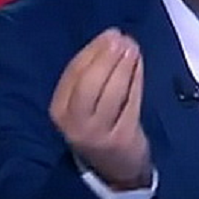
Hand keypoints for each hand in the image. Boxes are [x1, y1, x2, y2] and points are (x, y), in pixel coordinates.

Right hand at [49, 28, 150, 189]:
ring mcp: (97, 133)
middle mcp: (73, 123)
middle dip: (107, 57)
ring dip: (123, 66)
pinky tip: (139, 64)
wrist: (114, 165)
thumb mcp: (84, 101)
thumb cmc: (98, 122)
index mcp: (59, 109)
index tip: (110, 33)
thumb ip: (92, 72)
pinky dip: (135, 79)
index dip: (93, 50)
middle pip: (89, 83)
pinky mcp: (120, 138)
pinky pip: (130, 102)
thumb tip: (110, 36)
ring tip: (133, 47)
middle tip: (122, 39)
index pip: (74, 73)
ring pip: (111, 92)